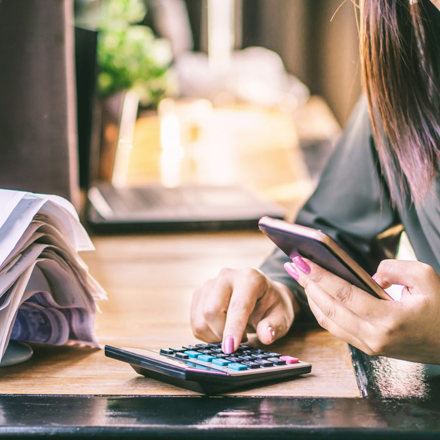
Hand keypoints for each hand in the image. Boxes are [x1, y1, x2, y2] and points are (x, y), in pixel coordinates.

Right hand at [191, 267, 298, 353]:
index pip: (237, 305)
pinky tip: (222, 330)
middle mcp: (226, 276)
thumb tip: (266, 336)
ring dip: (214, 335)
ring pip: (200, 318)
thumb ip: (274, 326)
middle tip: (242, 340)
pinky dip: (207, 334)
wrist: (262, 294)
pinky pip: (195, 322)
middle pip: (212, 310)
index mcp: (250, 278)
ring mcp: (209, 284)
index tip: (230, 349)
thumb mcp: (282, 316)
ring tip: (233, 333)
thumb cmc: (272, 305)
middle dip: (222, 333)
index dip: (233, 328)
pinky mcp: (199, 295)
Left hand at [284, 256, 439, 363]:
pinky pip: (336, 328)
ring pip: (328, 321)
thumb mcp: (426, 278)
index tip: (301, 260)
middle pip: (329, 308)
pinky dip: (322, 309)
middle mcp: (374, 337)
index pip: (344, 295)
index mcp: (389, 320)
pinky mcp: (368, 348)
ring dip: (311, 297)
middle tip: (293, 264)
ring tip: (299, 275)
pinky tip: (315, 293)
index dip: (320, 276)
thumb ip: (395, 268)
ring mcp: (369, 346)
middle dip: (308, 284)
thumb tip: (369, 274)